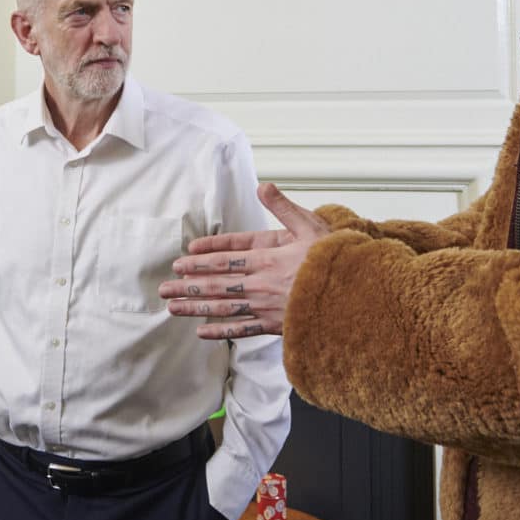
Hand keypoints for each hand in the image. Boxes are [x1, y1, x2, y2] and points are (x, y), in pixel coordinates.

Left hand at [159, 182, 328, 338]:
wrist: (355, 296)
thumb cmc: (334, 260)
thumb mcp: (311, 225)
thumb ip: (283, 207)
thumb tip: (263, 186)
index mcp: (267, 258)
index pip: (224, 259)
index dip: (200, 261)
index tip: (180, 262)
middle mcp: (260, 284)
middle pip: (216, 285)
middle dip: (188, 286)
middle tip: (164, 288)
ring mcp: (265, 306)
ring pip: (223, 308)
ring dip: (196, 308)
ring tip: (173, 308)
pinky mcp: (274, 325)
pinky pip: (242, 329)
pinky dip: (221, 331)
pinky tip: (203, 332)